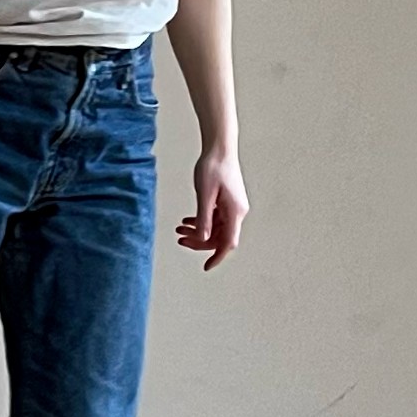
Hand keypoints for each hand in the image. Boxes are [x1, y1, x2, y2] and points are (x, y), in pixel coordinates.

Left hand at [177, 150, 246, 268]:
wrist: (219, 148)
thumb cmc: (212, 167)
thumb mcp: (204, 194)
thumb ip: (203, 218)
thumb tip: (203, 238)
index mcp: (234, 212)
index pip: (228, 242)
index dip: (217, 256)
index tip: (206, 267)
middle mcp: (236, 211)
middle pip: (219, 237)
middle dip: (199, 241)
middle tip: (180, 239)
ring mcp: (232, 207)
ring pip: (215, 228)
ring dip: (198, 231)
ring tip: (179, 228)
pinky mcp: (226, 202)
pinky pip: (215, 218)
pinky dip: (201, 221)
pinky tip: (187, 220)